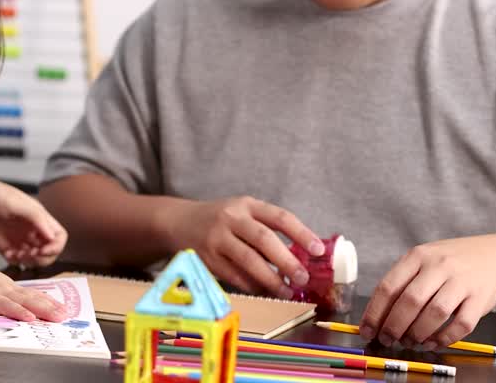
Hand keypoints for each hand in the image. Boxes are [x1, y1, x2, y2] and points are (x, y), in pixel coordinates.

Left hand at [0, 158, 67, 266]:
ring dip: (29, 261)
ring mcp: (17, 237)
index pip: (59, 236)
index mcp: (37, 215)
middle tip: (28, 254)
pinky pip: (17, 259)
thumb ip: (35, 218)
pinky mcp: (3, 245)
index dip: (55, 246)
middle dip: (42, 257)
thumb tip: (53, 237)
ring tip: (15, 254)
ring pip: (34, 258)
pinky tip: (6, 253)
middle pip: (49, 250)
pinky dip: (16, 261)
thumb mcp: (14, 202)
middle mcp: (30, 227)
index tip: (42, 250)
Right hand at [0, 268, 67, 321]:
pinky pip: (6, 306)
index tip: (64, 309)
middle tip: (66, 315)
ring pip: (26, 301)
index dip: (49, 301)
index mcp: (9, 287)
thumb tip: (15, 304)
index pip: (33, 295)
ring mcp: (1, 292)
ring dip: (43, 309)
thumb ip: (1, 294)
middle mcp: (8, 288)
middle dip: (51, 307)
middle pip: (34, 298)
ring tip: (58, 316)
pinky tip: (29, 317)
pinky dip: (19, 311)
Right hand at [160, 196, 322, 296]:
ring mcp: (216, 238)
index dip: (301, 233)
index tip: (318, 250)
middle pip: (263, 239)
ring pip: (248, 261)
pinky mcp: (206, 258)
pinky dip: (252, 285)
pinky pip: (234, 276)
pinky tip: (264, 291)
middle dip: (286, 261)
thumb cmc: (219, 219)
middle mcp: (231, 218)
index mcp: (246, 204)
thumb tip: (302, 255)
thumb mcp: (241, 213)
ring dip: (271, 279)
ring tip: (287, 290)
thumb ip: (266, 228)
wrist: (177, 221)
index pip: (279, 217)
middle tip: (303, 277)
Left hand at [360, 235, 495, 350]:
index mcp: (417, 256)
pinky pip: (461, 324)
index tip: (367, 331)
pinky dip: (444, 338)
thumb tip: (377, 318)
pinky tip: (433, 342)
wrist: (494, 257)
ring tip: (410, 342)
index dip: (375, 313)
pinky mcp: (480, 298)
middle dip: (394, 326)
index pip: (388, 286)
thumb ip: (402, 284)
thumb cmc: (449, 263)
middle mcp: (439, 266)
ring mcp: (462, 281)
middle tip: (387, 340)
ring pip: (435, 313)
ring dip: (418, 333)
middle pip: (410, 301)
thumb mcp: (423, 261)